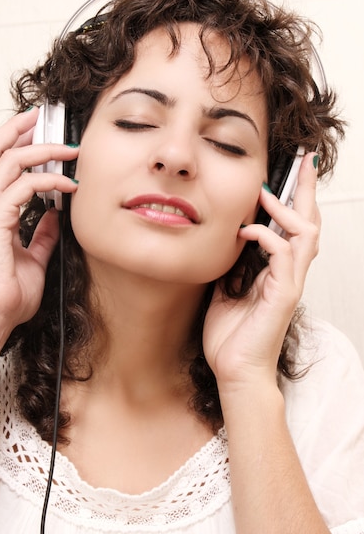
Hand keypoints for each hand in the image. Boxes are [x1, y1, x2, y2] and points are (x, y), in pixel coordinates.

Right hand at [0, 108, 78, 351]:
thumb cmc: (6, 293)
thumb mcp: (33, 256)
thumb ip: (42, 234)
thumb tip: (55, 215)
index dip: (13, 141)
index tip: (37, 130)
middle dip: (18, 128)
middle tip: (42, 116)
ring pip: (9, 159)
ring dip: (42, 149)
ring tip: (69, 150)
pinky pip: (24, 185)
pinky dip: (49, 180)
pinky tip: (69, 185)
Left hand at [203, 152, 319, 392]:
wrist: (235, 372)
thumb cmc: (230, 337)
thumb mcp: (224, 290)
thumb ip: (230, 266)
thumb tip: (222, 240)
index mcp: (276, 270)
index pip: (294, 226)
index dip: (295, 198)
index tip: (290, 170)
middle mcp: (289, 273)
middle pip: (310, 222)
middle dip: (306, 189)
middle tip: (302, 161)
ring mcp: (289, 283)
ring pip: (306, 234)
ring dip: (287, 208)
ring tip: (267, 191)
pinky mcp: (283, 295)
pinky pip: (283, 255)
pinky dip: (267, 237)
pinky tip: (247, 231)